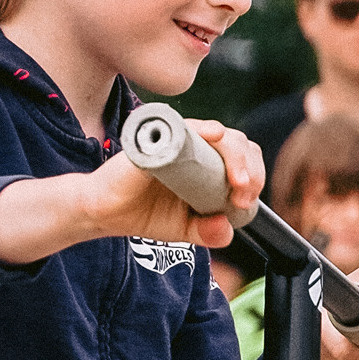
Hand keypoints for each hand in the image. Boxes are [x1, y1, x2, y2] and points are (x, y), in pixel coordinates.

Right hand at [96, 120, 264, 247]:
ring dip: (235, 155)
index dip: (254, 175)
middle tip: (242, 195)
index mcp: (205, 163)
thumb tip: (226, 230)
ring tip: (236, 182)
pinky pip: (182, 126)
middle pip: (237, 143)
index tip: (245, 201)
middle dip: (250, 168)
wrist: (104, 213)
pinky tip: (214, 134)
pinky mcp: (154, 137)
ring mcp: (175, 139)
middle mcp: (194, 146)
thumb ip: (208, 233)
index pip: (243, 157)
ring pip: (218, 133)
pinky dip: (201, 127)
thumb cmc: (143, 213)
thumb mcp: (184, 230)